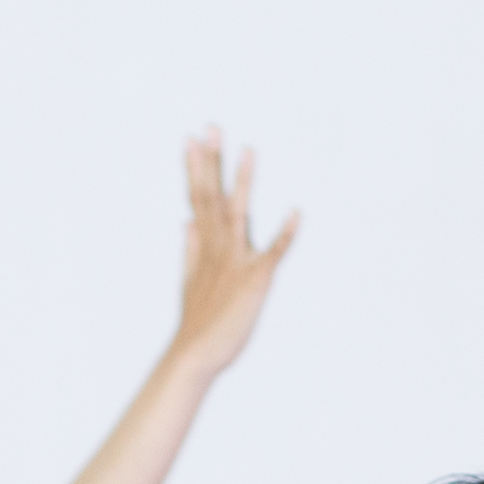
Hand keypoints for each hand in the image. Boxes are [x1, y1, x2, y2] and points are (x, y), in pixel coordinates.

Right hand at [163, 129, 300, 378]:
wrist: (197, 356)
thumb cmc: (198, 322)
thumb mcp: (189, 279)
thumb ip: (189, 248)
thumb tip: (185, 220)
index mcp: (205, 245)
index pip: (198, 197)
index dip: (196, 167)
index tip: (191, 137)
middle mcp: (218, 247)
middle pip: (212, 196)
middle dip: (212, 162)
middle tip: (211, 127)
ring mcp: (235, 261)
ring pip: (238, 214)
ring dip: (244, 183)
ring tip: (249, 151)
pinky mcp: (254, 280)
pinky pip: (273, 253)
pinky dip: (285, 234)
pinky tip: (297, 212)